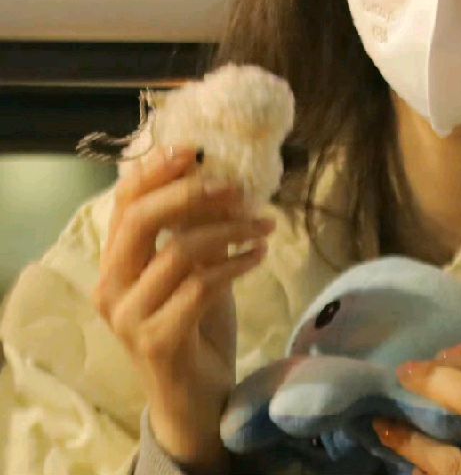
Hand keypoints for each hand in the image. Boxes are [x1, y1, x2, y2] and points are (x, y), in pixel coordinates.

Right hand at [93, 145, 274, 473]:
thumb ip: (198, 228)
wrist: (198, 395)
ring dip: (231, 231)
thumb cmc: (197, 322)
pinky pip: (200, 287)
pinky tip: (260, 256)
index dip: (158, 171)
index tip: (196, 150)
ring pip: (179, 252)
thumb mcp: (198, 266)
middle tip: (238, 188)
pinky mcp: (155, 341)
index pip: (126, 203)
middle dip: (193, 194)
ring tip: (265, 226)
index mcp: (116, 261)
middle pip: (141, 220)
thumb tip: (223, 178)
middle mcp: (111, 287)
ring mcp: (129, 317)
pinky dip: (236, 264)